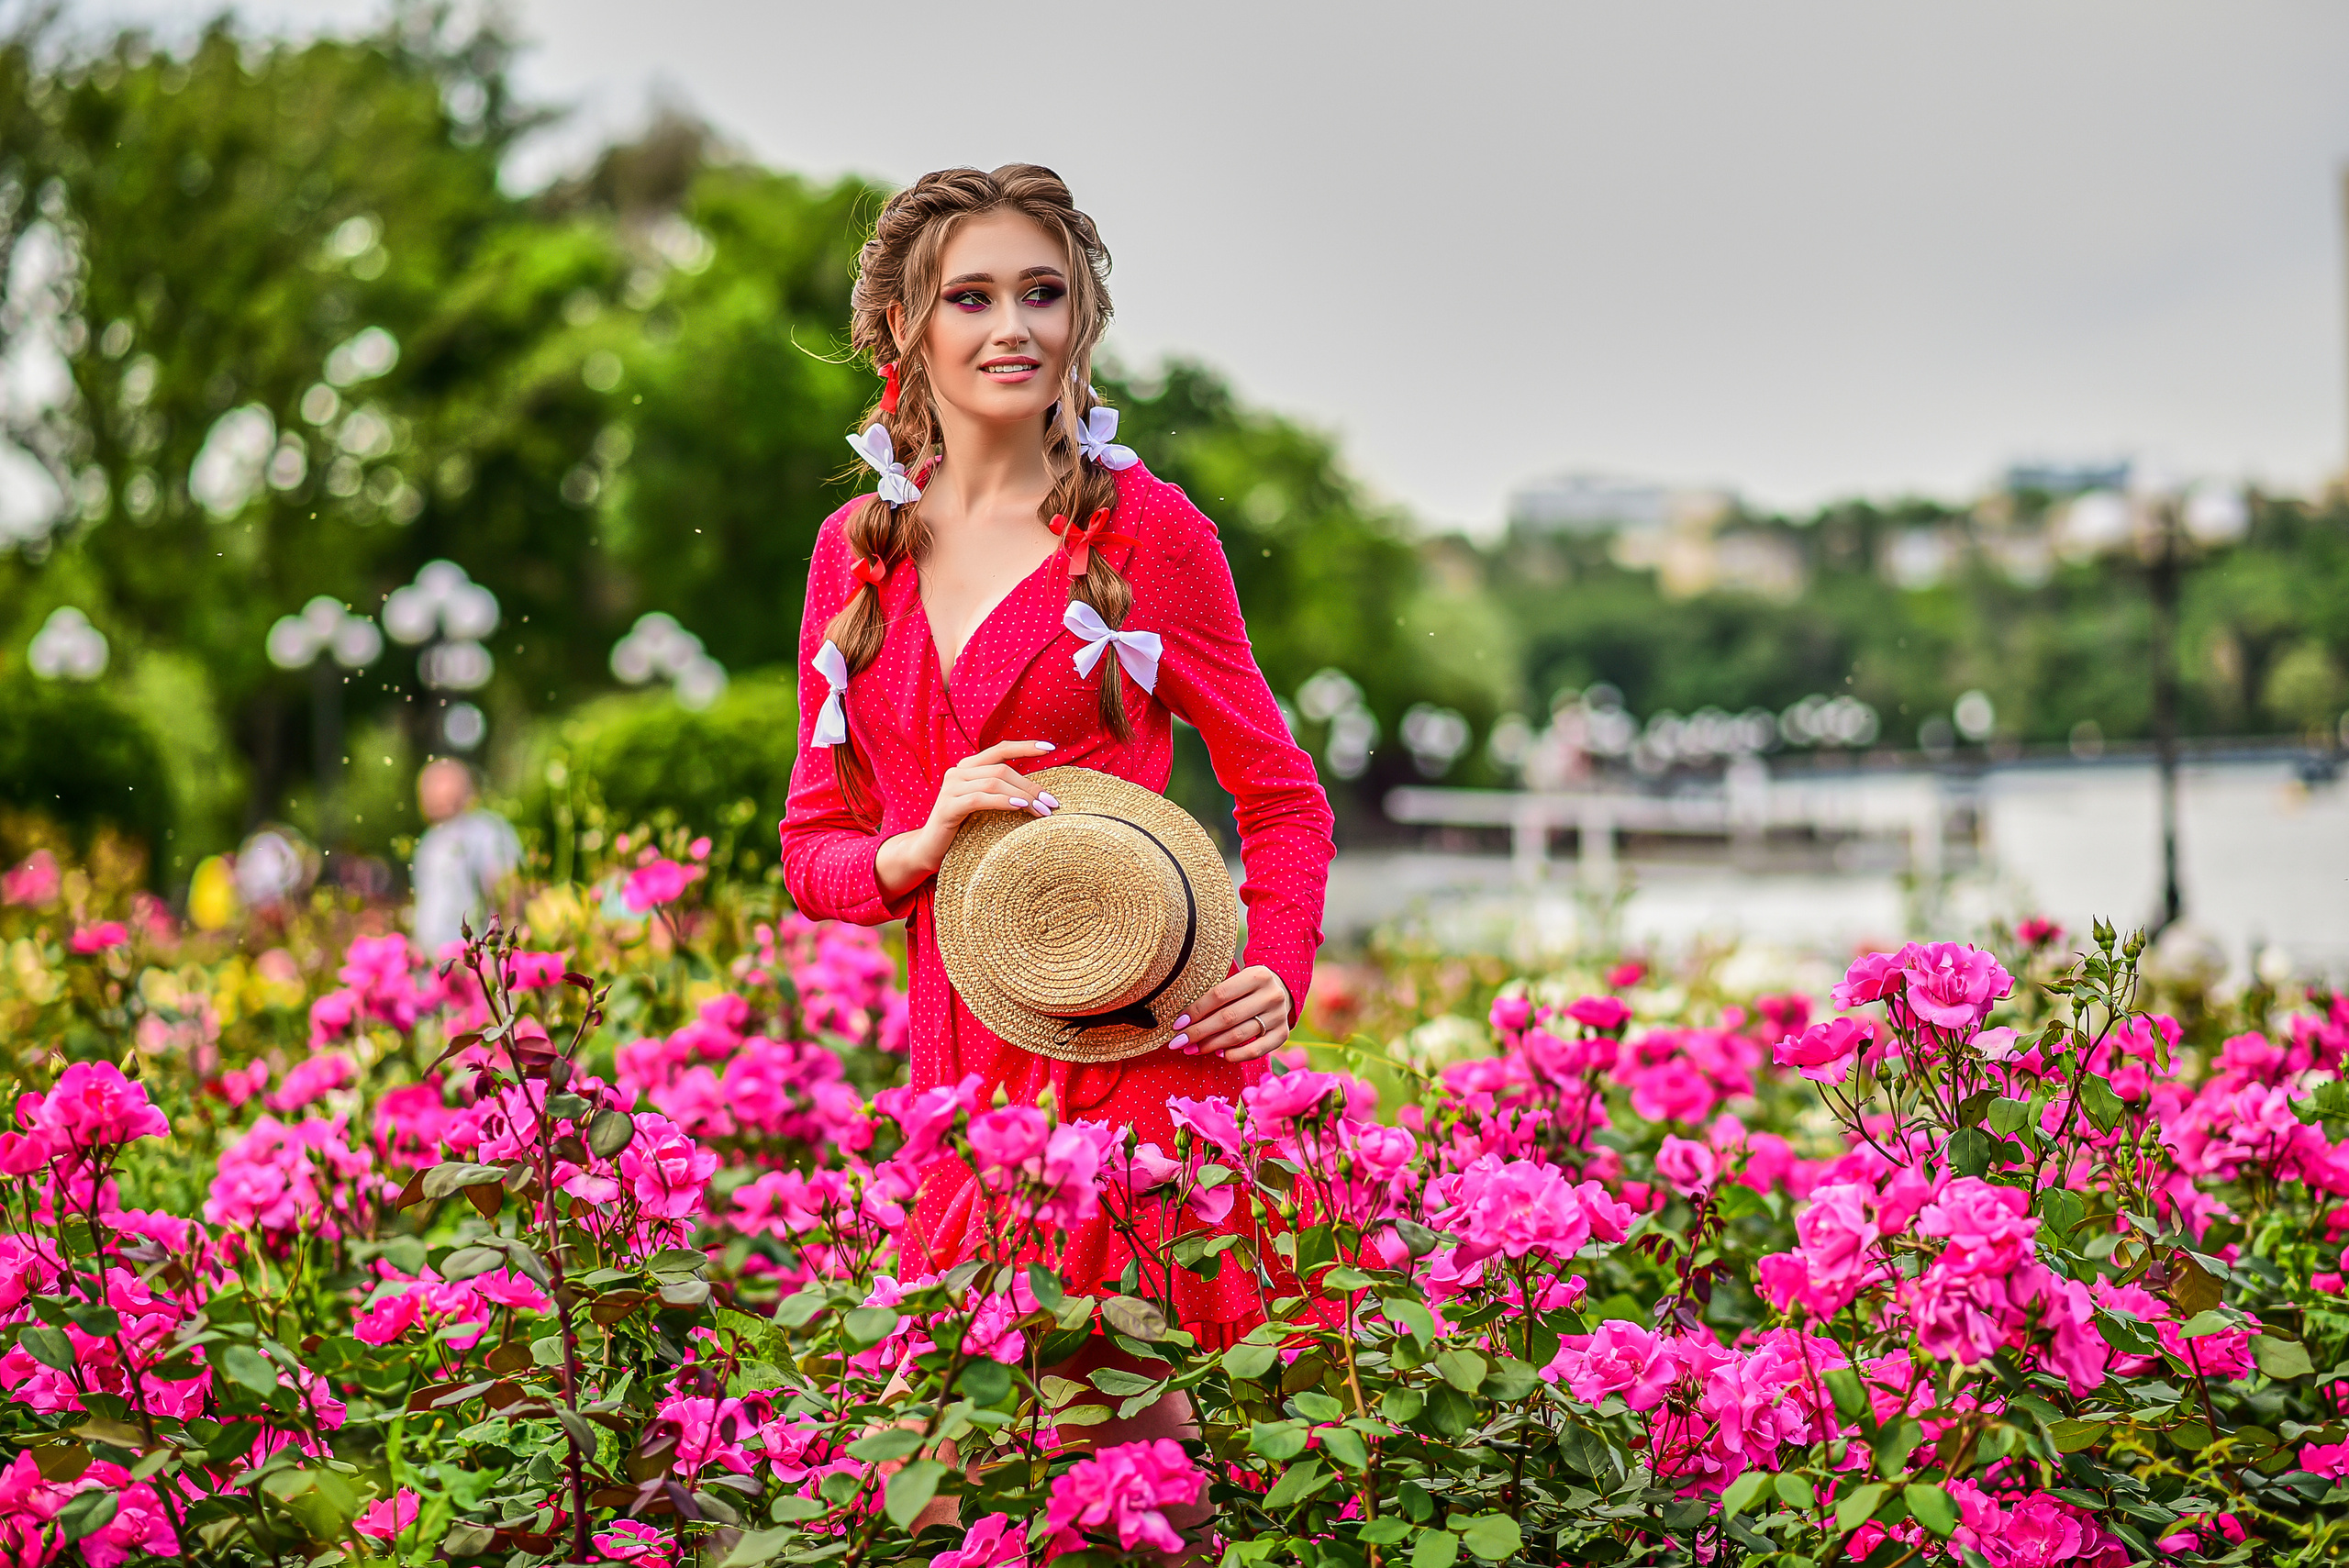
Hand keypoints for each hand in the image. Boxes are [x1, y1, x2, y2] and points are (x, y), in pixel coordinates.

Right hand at [875, 739, 1057, 896]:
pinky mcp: (948, 807)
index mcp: (968, 767)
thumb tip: (1040, 792)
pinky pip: (980, 799)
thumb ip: (1002, 791)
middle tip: (1051, 803)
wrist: (929, 850)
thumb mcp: (985, 805)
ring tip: (1042, 811)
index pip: (1000, 750)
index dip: (1025, 747)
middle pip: (1002, 770)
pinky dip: (1003, 802)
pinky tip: (1020, 808)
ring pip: (994, 783)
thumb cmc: (963, 828)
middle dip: (1030, 786)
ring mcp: (950, 788)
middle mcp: (958, 772)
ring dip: (1023, 797)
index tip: (1050, 748)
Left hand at [1169, 966, 1293, 1063]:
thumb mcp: (1235, 980)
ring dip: (1211, 1045)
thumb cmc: (1246, 987)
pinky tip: (1219, 1054)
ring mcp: (1279, 1016)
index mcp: (1257, 975)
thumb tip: (1183, 1021)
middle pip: (1228, 1018)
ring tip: (1193, 1049)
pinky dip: (1235, 1055)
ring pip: (1239, 1035)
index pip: (1220, 995)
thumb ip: (1215, 996)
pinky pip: (1255, 1051)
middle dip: (1199, 1032)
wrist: (1280, 990)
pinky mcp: (1282, 1035)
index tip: (1178, 1024)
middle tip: (1179, 1042)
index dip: (1196, 1011)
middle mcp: (1271, 996)